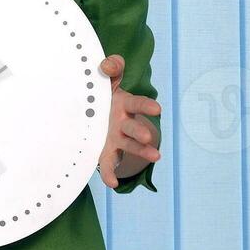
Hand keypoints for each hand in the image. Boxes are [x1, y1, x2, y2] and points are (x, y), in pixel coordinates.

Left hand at [97, 54, 161, 188]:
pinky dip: (110, 173)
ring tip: (155, 157)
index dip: (146, 106)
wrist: (91, 113)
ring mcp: (116, 138)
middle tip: (147, 137)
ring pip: (129, 146)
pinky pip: (108, 163)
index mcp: (124, 104)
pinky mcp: (105, 151)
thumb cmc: (102, 93)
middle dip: (141, 132)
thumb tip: (107, 65)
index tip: (157, 108)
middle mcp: (123, 123)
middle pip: (134, 127)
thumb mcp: (107, 79)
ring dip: (140, 152)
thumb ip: (112, 68)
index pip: (138, 103)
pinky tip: (111, 184)